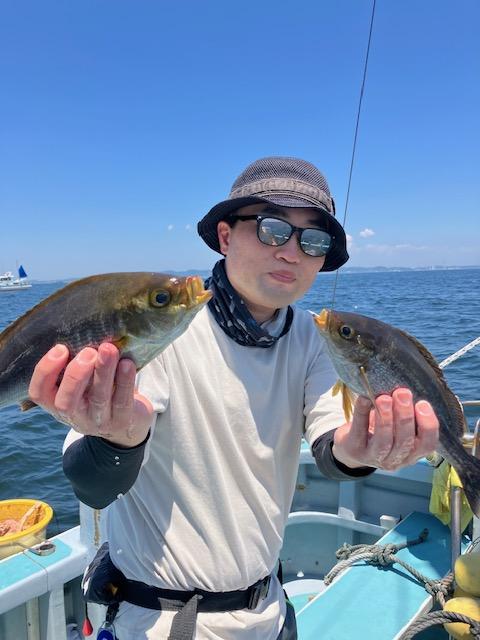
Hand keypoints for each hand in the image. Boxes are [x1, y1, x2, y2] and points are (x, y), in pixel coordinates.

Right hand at [29, 343, 153, 447]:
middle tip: (88, 352)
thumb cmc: (97, 390)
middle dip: (76, 375)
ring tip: (109, 349)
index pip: (39, 393)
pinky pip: (123, 402)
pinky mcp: (122, 421)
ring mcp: (98, 421)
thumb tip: (80, 327)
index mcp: (57, 403)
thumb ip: (75, 362)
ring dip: (103, 372)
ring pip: (98, 399)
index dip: (46, 371)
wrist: (126, 422)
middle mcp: (74, 416)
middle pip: (66, 402)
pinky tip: (127, 363)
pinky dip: (125, 381)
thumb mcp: (81, 381)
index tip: (60, 348)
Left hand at [331, 388, 438, 470]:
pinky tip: (365, 398)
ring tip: (385, 398)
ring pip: (384, 442)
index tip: (423, 403)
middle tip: (402, 393)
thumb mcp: (398, 426)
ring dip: (385, 419)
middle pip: (405, 442)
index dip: (428, 426)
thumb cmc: (381, 430)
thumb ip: (407, 414)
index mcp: (412, 454)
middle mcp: (395, 460)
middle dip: (405, 416)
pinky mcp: (354, 450)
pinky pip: (359, 430)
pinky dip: (362, 412)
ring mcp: (374, 457)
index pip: (427, 446)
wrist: (352, 447)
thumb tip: (407, 390)